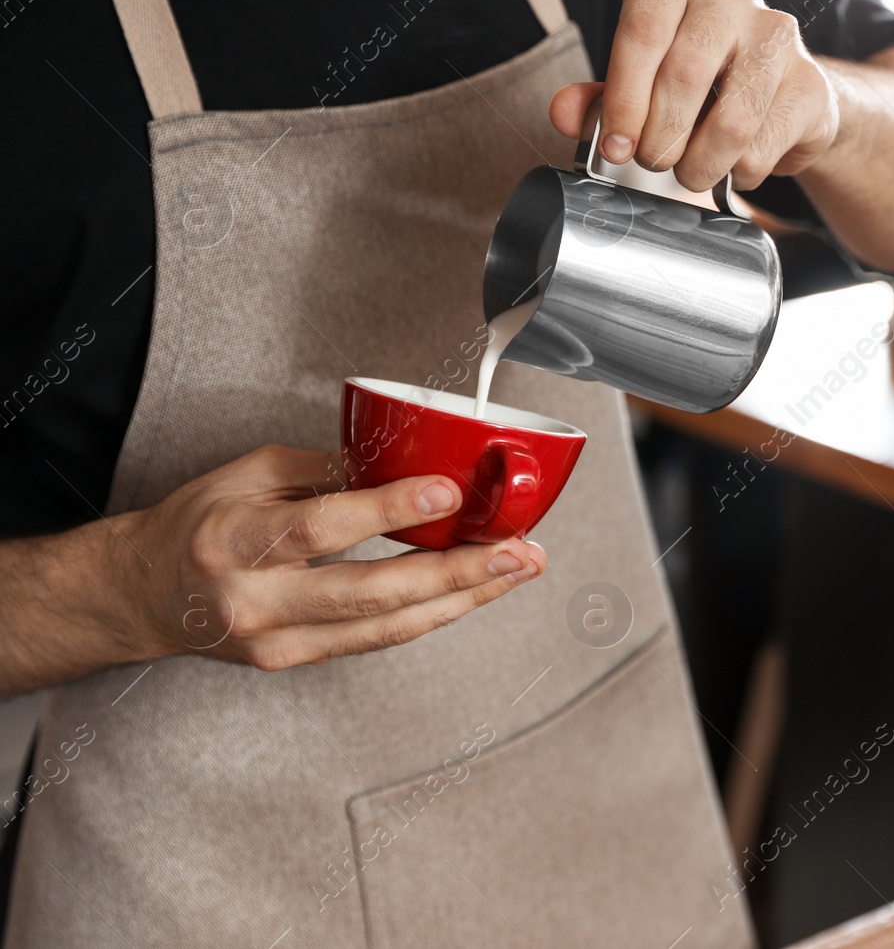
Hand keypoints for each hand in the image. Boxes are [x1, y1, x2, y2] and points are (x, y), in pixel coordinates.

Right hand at [122, 445, 545, 671]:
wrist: (144, 595)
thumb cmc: (199, 524)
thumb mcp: (248, 475)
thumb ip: (325, 472)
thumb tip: (404, 462)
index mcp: (233, 541)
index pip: (322, 528)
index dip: (389, 511)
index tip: (447, 493)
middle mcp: (255, 600)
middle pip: (370, 593)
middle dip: (456, 572)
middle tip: (517, 551)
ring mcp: (277, 641)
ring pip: (386, 627)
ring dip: (463, 598)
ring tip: (515, 570)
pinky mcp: (296, 661)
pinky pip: (377, 639)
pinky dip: (431, 613)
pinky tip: (473, 591)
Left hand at [550, 0, 839, 192]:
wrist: (780, 99)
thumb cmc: (700, 88)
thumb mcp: (641, 88)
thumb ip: (599, 100)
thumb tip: (562, 112)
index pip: (642, 30)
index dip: (624, 99)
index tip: (617, 148)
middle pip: (685, 74)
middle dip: (661, 138)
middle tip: (655, 163)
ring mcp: (776, 33)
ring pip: (731, 120)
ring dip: (701, 165)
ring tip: (692, 173)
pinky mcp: (810, 82)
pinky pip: (764, 145)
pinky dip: (740, 172)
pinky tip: (734, 165)